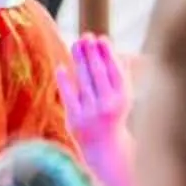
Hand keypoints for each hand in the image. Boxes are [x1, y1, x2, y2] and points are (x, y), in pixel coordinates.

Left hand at [58, 35, 135, 185]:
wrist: (105, 149)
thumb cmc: (114, 116)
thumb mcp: (123, 97)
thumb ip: (120, 74)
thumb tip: (114, 46)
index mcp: (123, 99)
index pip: (114, 71)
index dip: (107, 53)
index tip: (100, 37)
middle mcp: (108, 106)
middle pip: (98, 73)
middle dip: (92, 53)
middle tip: (85, 36)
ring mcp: (90, 113)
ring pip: (84, 81)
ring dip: (79, 60)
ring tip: (76, 44)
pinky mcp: (74, 120)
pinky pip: (69, 96)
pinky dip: (65, 80)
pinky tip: (62, 66)